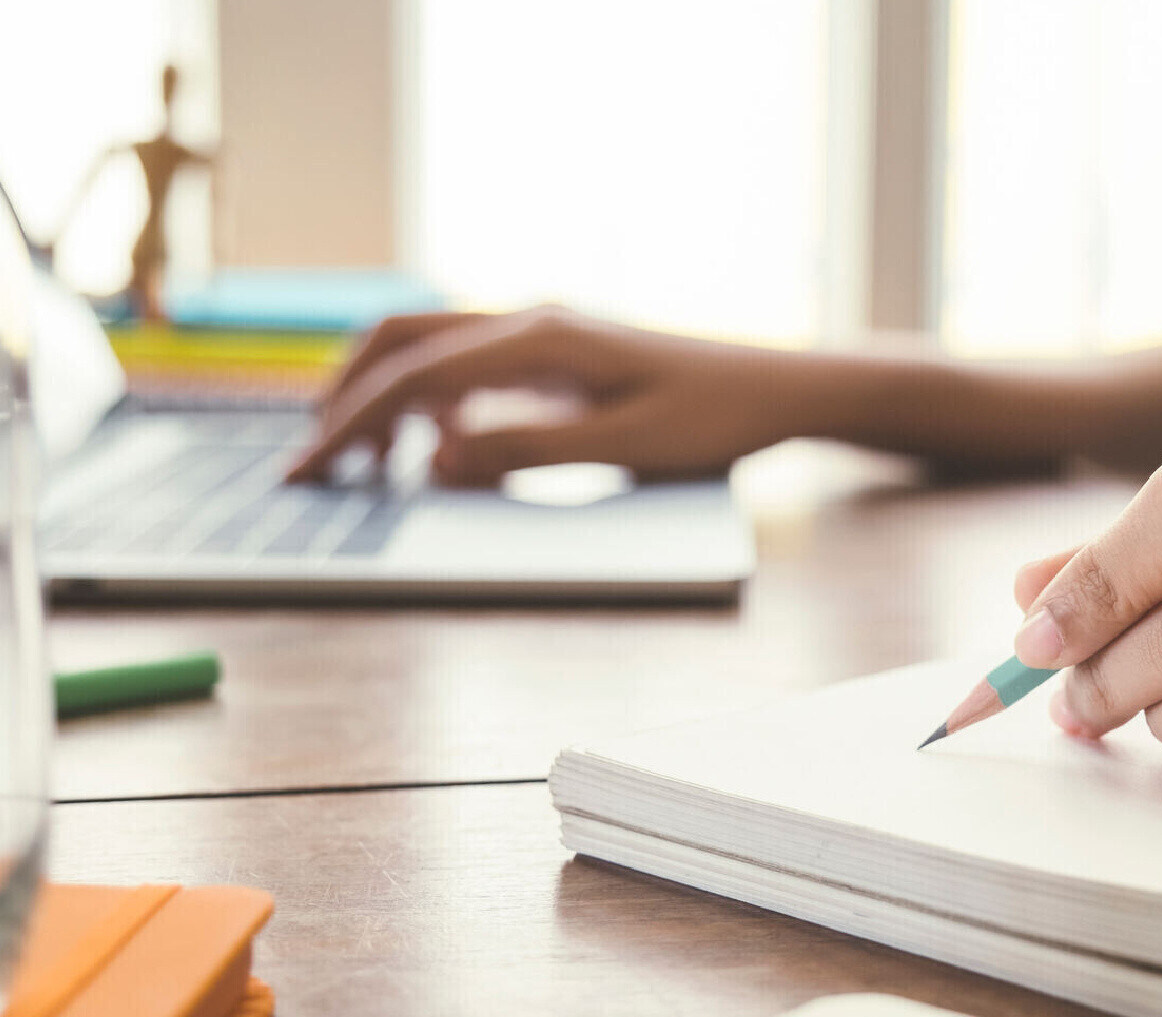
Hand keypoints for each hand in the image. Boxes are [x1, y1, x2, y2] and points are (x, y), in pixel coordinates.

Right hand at [288, 307, 813, 484]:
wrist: (775, 389)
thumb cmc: (713, 419)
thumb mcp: (624, 446)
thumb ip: (526, 450)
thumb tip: (431, 458)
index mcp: (540, 339)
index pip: (415, 377)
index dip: (350, 426)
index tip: (306, 472)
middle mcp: (529, 320)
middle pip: (400, 339)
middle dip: (345, 398)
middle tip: (312, 466)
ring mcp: (540, 331)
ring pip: (428, 345)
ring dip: (382, 396)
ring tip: (362, 466)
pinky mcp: (554, 352)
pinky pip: (467, 364)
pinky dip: (428, 399)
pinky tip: (433, 449)